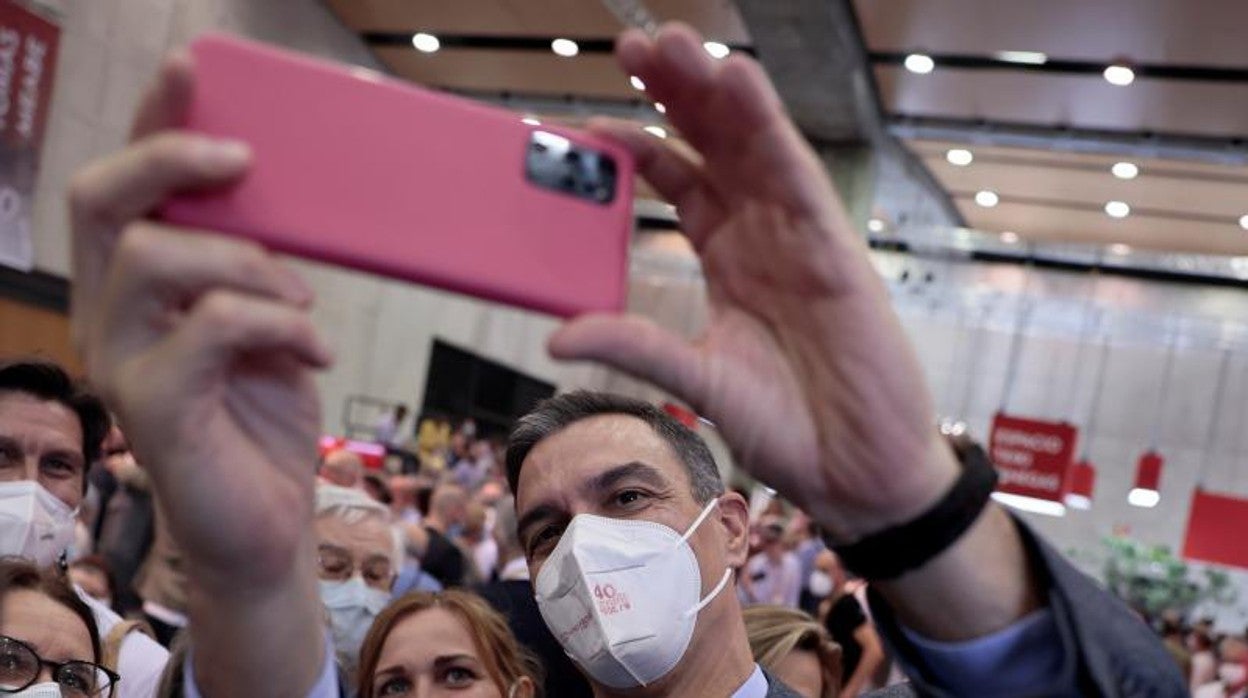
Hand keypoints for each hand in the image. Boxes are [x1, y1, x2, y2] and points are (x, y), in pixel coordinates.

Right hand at [69, 52, 329, 590]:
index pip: (124, 187)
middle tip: (246, 156)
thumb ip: (256, 261)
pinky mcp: (152, 408)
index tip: (192, 67)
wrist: (269, 520)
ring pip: (154, 257)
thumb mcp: (268, 320)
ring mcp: (123, 362)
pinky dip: (276, 323)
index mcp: (137, 287)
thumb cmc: (265, 415)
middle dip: (171, 158)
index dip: (152, 121)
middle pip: (102, 201)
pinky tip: (312, 351)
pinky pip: (209, 325)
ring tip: (302, 302)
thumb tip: (284, 193)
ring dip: (247, 260)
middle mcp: (110, 316)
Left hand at [550, 24, 958, 541]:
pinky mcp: (832, 248)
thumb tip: (557, 337)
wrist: (857, 470)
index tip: (587, 122)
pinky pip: (797, 176)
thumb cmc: (788, 425)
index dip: (638, 146)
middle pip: (714, 145)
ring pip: (752, 145)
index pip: (679, 181)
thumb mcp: (695, 380)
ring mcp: (798, 237)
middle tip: (632, 45)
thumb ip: (635, 347)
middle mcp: (762, 235)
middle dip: (675, 93)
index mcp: (728, 258)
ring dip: (714, 91)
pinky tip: (739, 81)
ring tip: (673, 42)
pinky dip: (769, 127)